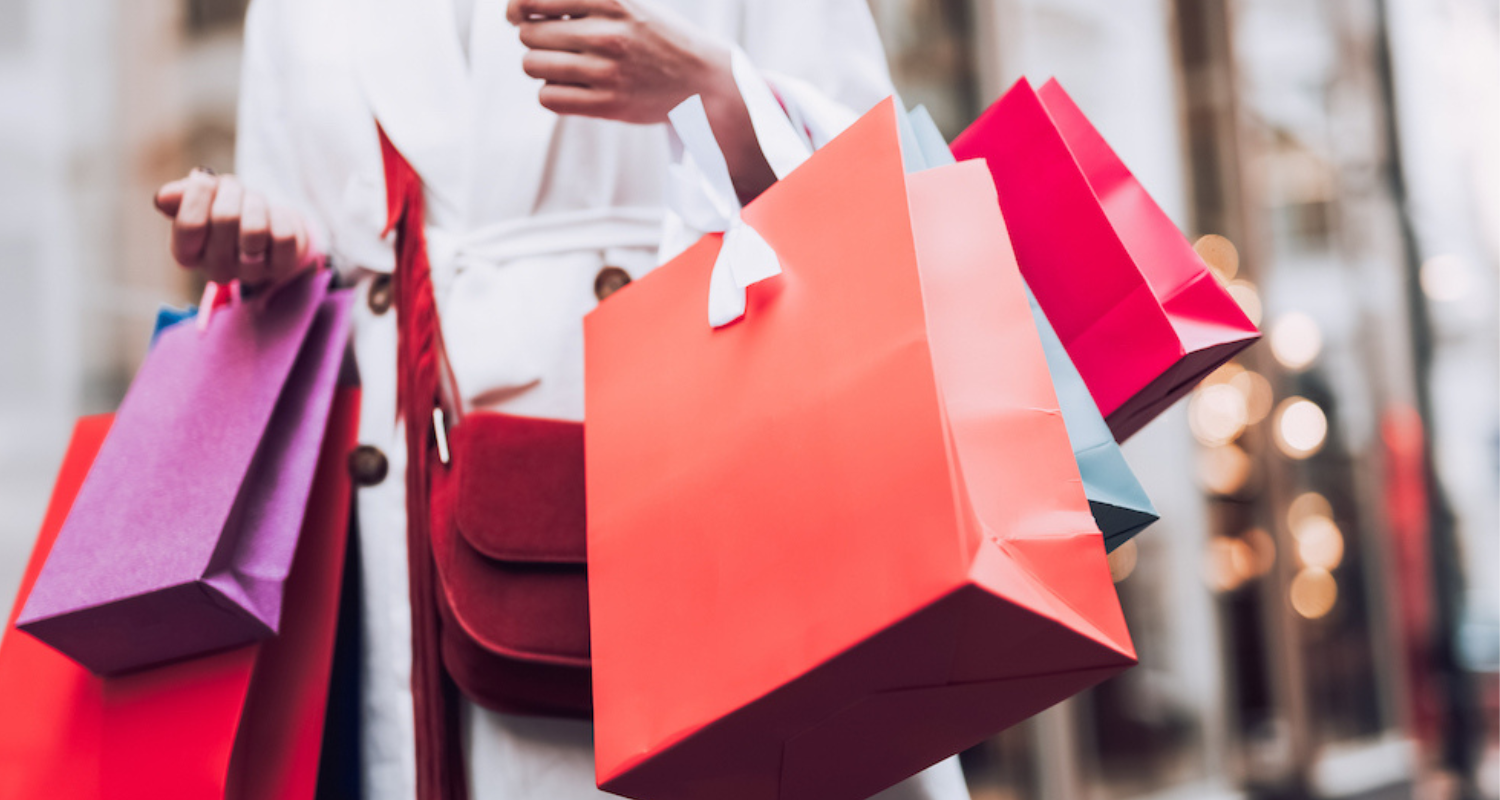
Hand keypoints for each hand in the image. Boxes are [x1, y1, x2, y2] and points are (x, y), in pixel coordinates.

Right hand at [153, 169, 311, 287]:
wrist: (268, 224)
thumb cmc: (226, 207)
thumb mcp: (201, 197)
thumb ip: (181, 196)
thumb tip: (164, 198)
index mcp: (186, 253)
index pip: (190, 225)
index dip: (199, 192)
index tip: (205, 179)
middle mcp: (215, 269)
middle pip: (225, 218)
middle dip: (232, 192)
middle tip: (235, 189)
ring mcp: (249, 272)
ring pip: (256, 230)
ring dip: (256, 203)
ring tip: (254, 201)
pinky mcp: (280, 268)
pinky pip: (283, 236)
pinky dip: (281, 216)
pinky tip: (274, 218)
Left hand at [508, 0, 733, 124]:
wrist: (704, 80)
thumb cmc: (659, 37)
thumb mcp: (627, 3)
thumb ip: (584, 1)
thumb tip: (521, 10)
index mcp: (611, 0)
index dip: (518, 8)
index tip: (517, 15)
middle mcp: (607, 33)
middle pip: (528, 34)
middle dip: (533, 38)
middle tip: (554, 44)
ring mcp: (607, 71)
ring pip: (532, 65)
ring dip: (541, 65)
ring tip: (563, 66)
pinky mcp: (608, 104)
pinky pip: (548, 97)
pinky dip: (552, 91)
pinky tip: (571, 87)